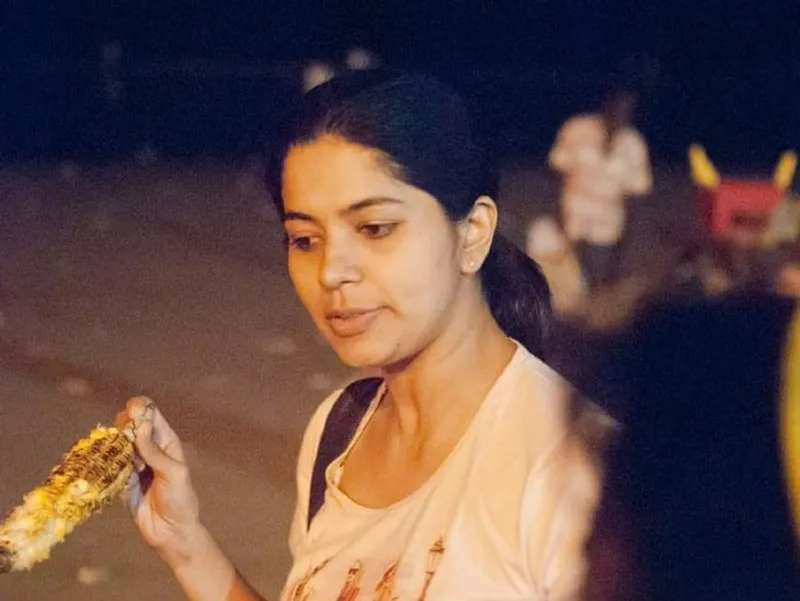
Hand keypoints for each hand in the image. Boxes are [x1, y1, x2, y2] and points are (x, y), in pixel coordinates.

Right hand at [117, 397, 201, 568]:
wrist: (171, 532)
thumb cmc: (180, 500)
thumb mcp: (174, 473)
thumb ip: (156, 452)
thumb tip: (140, 427)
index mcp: (166, 442)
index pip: (152, 416)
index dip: (141, 408)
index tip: (131, 409)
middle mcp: (149, 449)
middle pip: (131, 427)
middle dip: (123, 425)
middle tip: (121, 435)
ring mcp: (134, 465)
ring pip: (117, 445)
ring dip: (110, 444)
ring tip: (107, 448)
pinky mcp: (121, 481)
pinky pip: (109, 466)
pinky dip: (101, 462)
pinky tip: (92, 459)